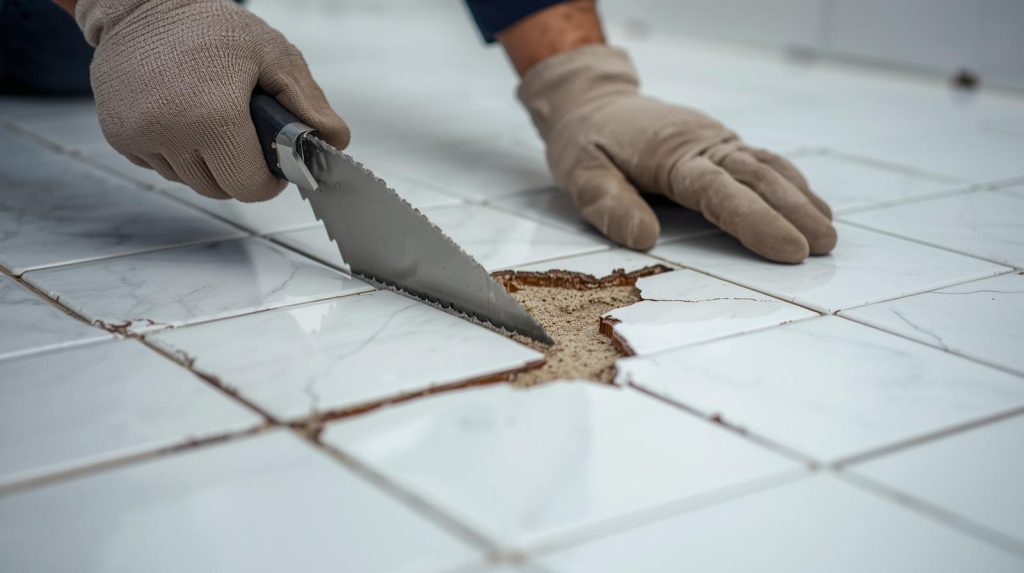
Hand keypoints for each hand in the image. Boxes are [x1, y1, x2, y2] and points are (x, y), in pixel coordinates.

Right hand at [76, 0, 348, 200]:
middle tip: (245, 136)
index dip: (268, 179)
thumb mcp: (273, 55)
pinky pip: (160, 167)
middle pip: (220, 190)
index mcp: (212, 117)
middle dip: (239, 170)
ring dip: (207, 163)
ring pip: (190, 182)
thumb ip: (308, 104)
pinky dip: (177, 154)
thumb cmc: (208, 26)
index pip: (250, 188)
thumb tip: (334, 142)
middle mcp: (169, 133)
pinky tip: (183, 119)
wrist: (141, 3)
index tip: (272, 162)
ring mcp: (137, 138)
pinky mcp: (117, 137)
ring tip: (212, 121)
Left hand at [518, 45, 835, 262]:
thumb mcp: (579, 173)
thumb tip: (644, 240)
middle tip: (825, 247)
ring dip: (799, 199)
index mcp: (670, 154)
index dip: (756, 221)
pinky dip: (789, 183)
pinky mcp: (719, 145)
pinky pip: (761, 162)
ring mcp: (715, 141)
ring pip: (766, 168)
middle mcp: (702, 144)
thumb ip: (608, 204)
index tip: (789, 249)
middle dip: (794, 213)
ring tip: (828, 233)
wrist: (592, 102)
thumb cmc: (585, 143)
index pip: (719, 191)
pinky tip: (809, 204)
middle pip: (756, 178)